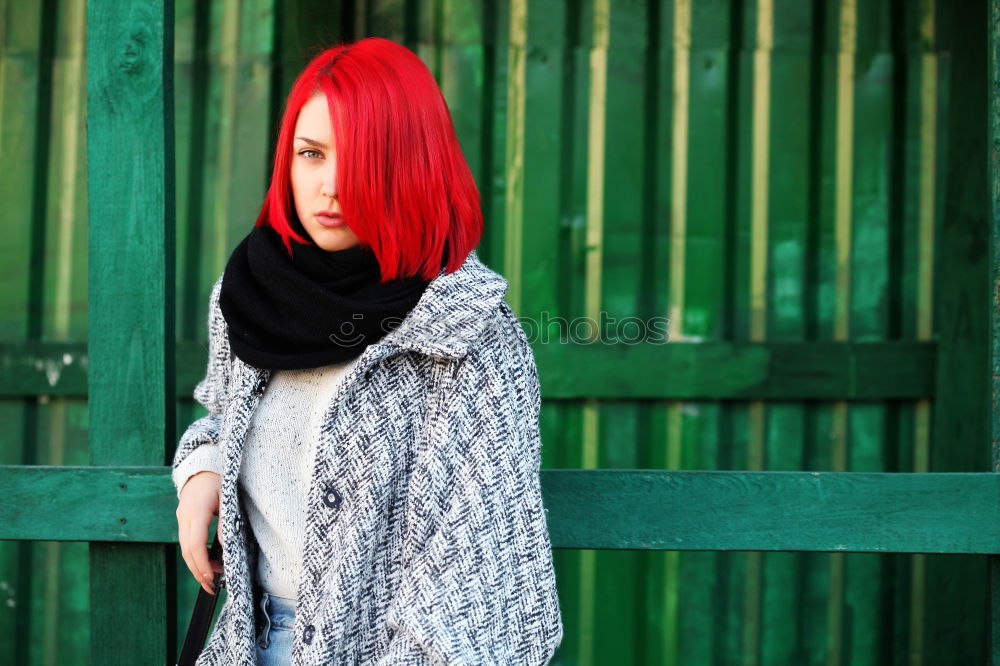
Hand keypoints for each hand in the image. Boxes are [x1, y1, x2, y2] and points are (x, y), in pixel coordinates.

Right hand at [176, 470, 224, 594]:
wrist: (201, 467)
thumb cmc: (218, 480)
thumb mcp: (227, 498)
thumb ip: (225, 521)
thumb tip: (225, 545)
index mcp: (196, 511)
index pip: (196, 544)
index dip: (202, 564)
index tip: (211, 578)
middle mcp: (184, 517)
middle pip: (187, 551)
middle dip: (198, 571)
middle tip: (211, 587)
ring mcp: (181, 519)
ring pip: (184, 549)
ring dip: (195, 566)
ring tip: (210, 579)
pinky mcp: (183, 520)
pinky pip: (186, 542)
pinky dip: (194, 555)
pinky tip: (205, 563)